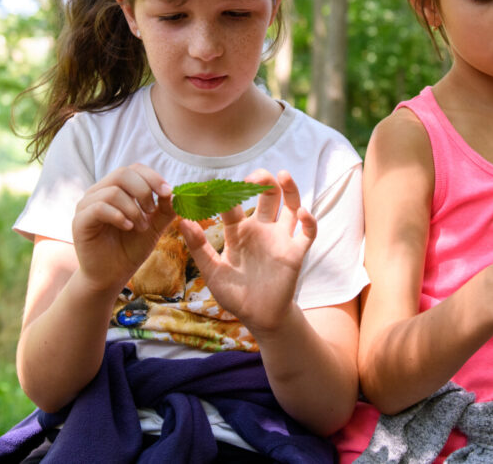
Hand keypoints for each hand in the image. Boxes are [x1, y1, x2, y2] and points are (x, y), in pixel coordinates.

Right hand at [71, 163, 175, 292]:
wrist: (112, 275)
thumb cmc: (130, 249)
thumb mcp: (154, 226)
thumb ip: (165, 210)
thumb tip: (175, 193)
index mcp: (116, 189)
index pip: (134, 169)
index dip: (152, 177)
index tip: (168, 192)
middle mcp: (99, 192)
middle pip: (122, 174)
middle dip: (143, 190)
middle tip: (152, 211)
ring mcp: (87, 206)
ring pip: (112, 191)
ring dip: (133, 209)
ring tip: (141, 227)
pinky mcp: (80, 221)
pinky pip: (99, 208)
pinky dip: (119, 216)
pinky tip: (128, 227)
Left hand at [178, 169, 317, 335]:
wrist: (259, 317)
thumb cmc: (235, 294)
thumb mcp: (212, 272)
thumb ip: (199, 247)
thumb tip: (183, 221)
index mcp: (238, 232)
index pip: (233, 205)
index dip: (225, 193)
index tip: (216, 185)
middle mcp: (261, 230)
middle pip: (266, 196)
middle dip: (262, 181)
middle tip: (254, 177)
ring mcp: (280, 239)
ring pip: (290, 206)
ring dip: (289, 189)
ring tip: (283, 175)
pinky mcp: (295, 253)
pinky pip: (308, 233)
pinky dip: (309, 221)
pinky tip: (303, 214)